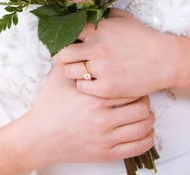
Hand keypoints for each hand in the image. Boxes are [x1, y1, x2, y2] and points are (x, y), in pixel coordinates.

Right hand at [22, 63, 154, 168]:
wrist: (40, 137)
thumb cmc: (50, 105)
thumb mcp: (58, 77)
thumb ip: (71, 58)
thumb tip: (78, 36)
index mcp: (93, 97)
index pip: (127, 87)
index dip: (135, 82)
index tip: (135, 78)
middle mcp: (102, 118)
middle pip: (140, 107)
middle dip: (145, 99)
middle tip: (143, 95)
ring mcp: (105, 138)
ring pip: (142, 127)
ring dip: (149, 119)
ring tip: (147, 112)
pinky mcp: (106, 154)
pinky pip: (137, 147)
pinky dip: (147, 139)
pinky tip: (147, 131)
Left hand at [54, 9, 178, 98]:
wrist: (165, 60)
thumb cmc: (143, 37)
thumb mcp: (122, 18)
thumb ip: (102, 14)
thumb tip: (86, 10)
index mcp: (98, 29)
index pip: (66, 32)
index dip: (64, 37)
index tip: (66, 41)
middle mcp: (97, 48)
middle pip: (62, 53)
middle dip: (63, 55)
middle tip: (68, 58)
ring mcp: (101, 69)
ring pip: (69, 72)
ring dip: (72, 71)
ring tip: (80, 70)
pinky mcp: (108, 88)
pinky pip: (82, 87)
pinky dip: (83, 84)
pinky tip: (90, 81)